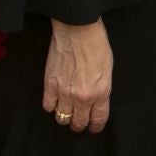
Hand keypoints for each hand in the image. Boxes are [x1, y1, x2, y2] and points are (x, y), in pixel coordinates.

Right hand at [43, 19, 111, 133]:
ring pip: (62, 118)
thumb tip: (96, 100)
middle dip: (79, 124)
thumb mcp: (108, 69)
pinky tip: (55, 100)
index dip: (95, 126)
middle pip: (79, 122)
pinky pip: (48, 106)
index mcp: (100, 92)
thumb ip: (102, 88)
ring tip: (66, 112)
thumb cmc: (95, 43)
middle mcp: (83, 96)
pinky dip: (51, 105)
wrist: (77, 28)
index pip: (98, 119)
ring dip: (65, 117)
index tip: (93, 127)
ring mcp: (65, 92)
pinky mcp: (50, 84)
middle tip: (79, 122)